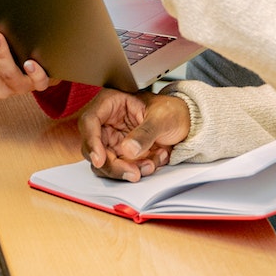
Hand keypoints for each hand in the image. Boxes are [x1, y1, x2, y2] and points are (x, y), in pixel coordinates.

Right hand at [77, 88, 192, 180]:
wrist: (185, 123)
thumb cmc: (171, 110)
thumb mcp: (162, 116)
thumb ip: (145, 132)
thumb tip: (127, 149)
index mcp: (111, 103)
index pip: (90, 121)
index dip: (91, 141)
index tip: (100, 159)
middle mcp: (107, 124)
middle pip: (95, 149)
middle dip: (114, 165)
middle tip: (133, 172)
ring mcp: (113, 141)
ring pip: (106, 164)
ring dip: (128, 169)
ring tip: (152, 163)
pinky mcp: (122, 156)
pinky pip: (122, 169)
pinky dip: (138, 170)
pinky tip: (155, 159)